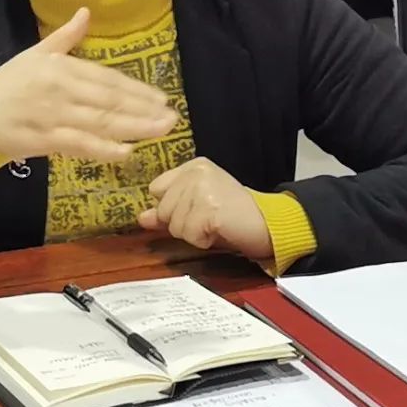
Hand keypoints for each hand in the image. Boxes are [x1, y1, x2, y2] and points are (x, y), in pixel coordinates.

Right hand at [0, 7, 177, 162]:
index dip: (136, 89)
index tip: (161, 99)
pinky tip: (125, 152)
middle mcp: (60, 88)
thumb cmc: (9, 82)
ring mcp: (53, 114)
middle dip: (143, 110)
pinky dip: (102, 149)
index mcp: (61, 66)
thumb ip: (65, 37)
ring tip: (159, 131)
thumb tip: (86, 12)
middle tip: (171, 117)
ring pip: (99, 122)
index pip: (106, 79)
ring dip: (133, 128)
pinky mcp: (44, 139)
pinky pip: (79, 144)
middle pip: (109, 101)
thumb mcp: (36, 53)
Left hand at [138, 158, 273, 259]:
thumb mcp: (196, 206)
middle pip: (163, 209)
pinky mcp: (210, 208)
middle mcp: (196, 172)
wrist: (266, 222)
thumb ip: (167, 209)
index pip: (156, 188)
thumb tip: (141, 218)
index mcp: (193, 166)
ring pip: (174, 225)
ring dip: (193, 233)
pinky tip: (218, 229)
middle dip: (182, 222)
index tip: (194, 208)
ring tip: (214, 224)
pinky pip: (189, 234)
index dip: (170, 206)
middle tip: (207, 218)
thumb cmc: (231, 214)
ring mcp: (203, 189)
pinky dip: (203, 239)